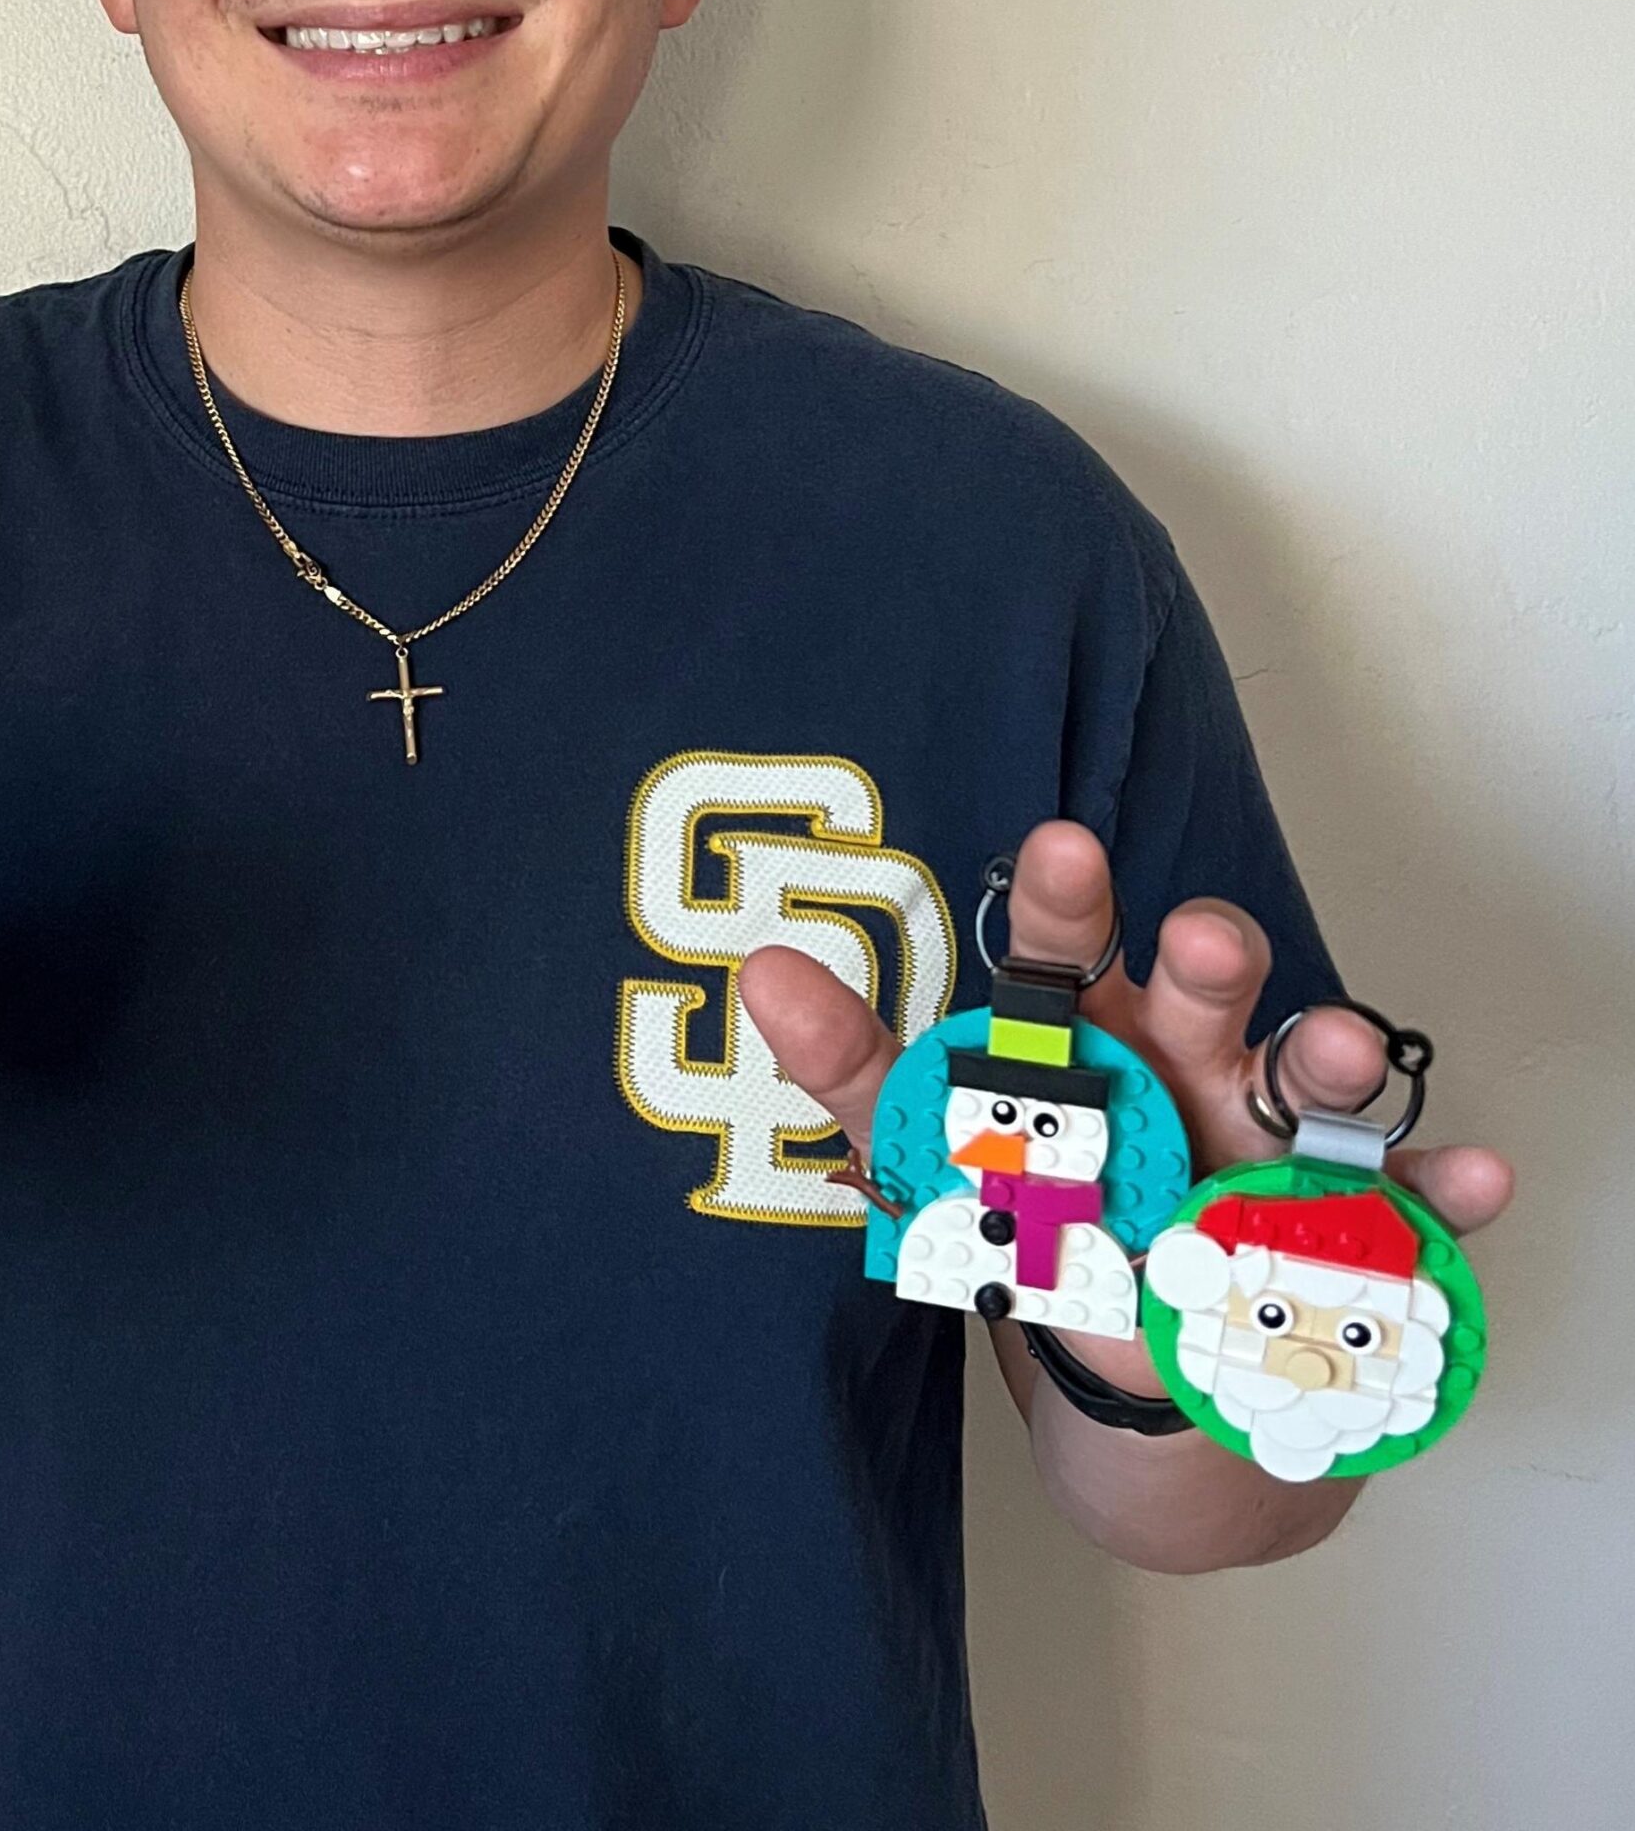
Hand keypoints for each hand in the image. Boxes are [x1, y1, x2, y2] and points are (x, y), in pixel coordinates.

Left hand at [737, 818, 1514, 1396]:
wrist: (1143, 1385)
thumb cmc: (1038, 1223)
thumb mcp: (930, 1148)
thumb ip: (855, 1064)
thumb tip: (761, 967)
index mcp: (1087, 1039)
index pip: (1071, 956)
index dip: (1068, 907)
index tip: (1062, 844)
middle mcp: (1190, 1070)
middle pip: (1206, 1000)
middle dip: (1212, 966)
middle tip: (1207, 939)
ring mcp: (1276, 1149)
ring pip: (1309, 1086)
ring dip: (1329, 1058)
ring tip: (1338, 1046)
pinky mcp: (1349, 1237)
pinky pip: (1405, 1212)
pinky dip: (1439, 1198)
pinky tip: (1468, 1180)